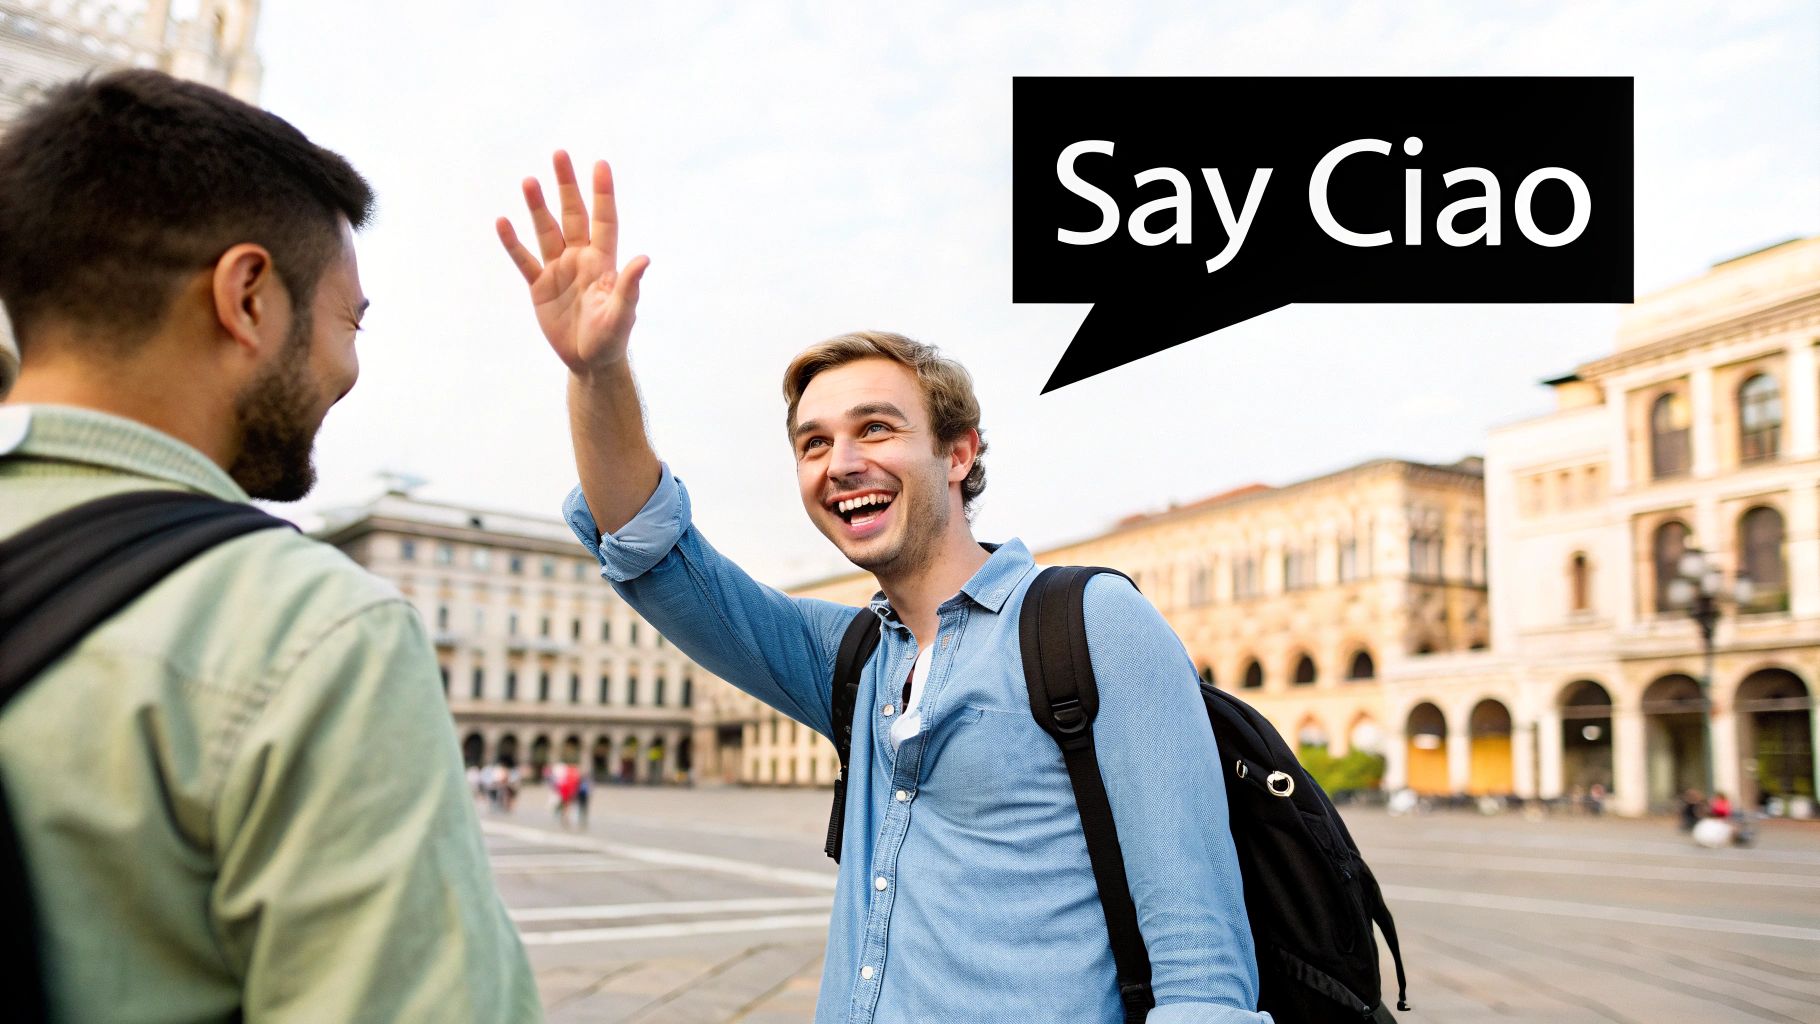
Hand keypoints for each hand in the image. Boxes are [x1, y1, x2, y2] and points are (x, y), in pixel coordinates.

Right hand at [497, 151, 649, 375]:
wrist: (590, 362)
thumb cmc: (612, 339)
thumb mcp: (622, 314)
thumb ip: (630, 286)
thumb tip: (644, 259)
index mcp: (603, 262)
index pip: (604, 220)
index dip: (602, 193)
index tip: (600, 164)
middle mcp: (580, 259)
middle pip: (573, 215)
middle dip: (566, 185)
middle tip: (559, 154)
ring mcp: (559, 270)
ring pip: (546, 231)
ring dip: (537, 206)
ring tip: (529, 180)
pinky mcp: (539, 287)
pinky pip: (524, 260)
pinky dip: (513, 243)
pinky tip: (503, 221)